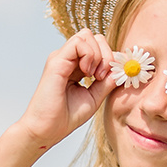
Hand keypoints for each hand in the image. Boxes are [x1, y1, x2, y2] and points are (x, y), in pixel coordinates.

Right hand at [13, 29, 116, 150]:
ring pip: (87, 35)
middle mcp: (68, 59)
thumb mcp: (94, 97)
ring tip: (94, 76)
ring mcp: (61, 58)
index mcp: (76, 66)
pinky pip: (78, 43)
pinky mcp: (56, 61)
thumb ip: (107, 81)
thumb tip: (121, 68)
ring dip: (98, 54)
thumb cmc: (66, 117)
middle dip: (106, 53)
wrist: (46, 130)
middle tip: (101, 76)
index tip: (112, 77)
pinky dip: (89, 55)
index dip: (111, 58)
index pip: (99, 47)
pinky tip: (87, 73)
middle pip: (94, 37)